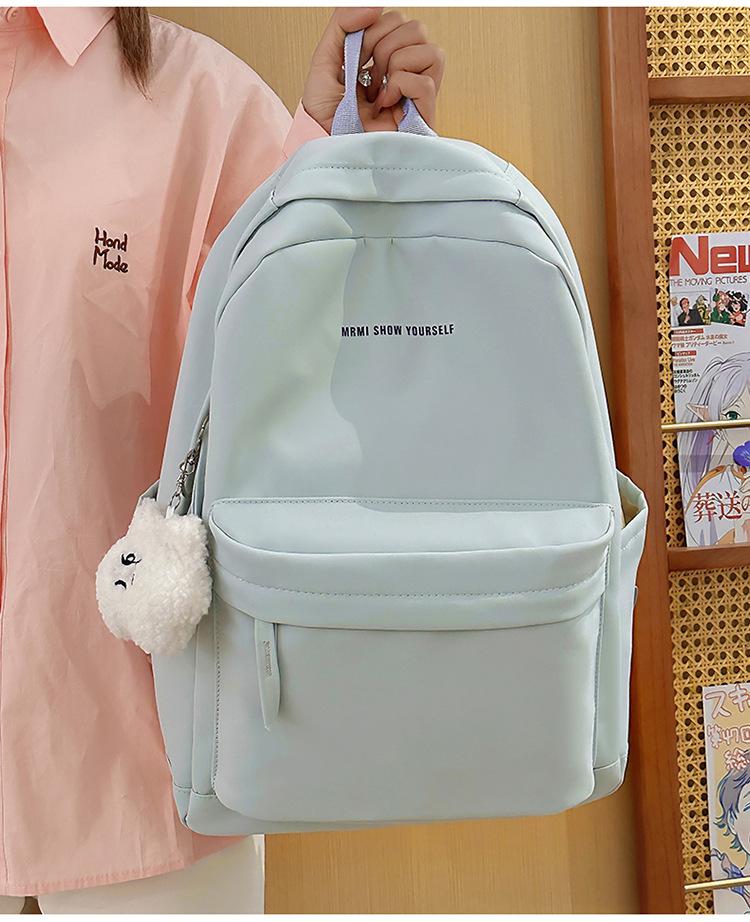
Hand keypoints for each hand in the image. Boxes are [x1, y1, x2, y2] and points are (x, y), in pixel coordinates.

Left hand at [302, 7, 444, 133]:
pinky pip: (426, 82)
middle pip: (417, 29)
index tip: (356, 59)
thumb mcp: (324, 59)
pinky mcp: (422, 117)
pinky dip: (401, 86)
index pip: (398, 20)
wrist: (324, 146)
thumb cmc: (324, 114)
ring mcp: (417, 96)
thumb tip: (376, 5)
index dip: (373, 31)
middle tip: (367, 77)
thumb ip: (342, 23)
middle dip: (383, 46)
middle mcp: (406, 73)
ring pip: (432, 51)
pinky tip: (385, 103)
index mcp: (387, 59)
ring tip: (378, 90)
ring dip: (396, 65)